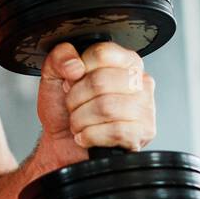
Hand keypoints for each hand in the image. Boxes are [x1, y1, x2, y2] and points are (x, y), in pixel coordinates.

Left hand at [36, 40, 155, 163]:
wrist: (64, 144)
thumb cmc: (64, 110)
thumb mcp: (54, 76)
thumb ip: (59, 57)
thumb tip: (75, 65)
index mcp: (124, 61)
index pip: (102, 54)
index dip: (78, 70)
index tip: (72, 80)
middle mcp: (139, 81)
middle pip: (101, 81)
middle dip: (76, 98)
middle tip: (74, 105)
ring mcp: (145, 107)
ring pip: (106, 108)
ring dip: (81, 119)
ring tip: (79, 121)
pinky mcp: (143, 132)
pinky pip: (115, 131)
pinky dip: (91, 136)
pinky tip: (87, 135)